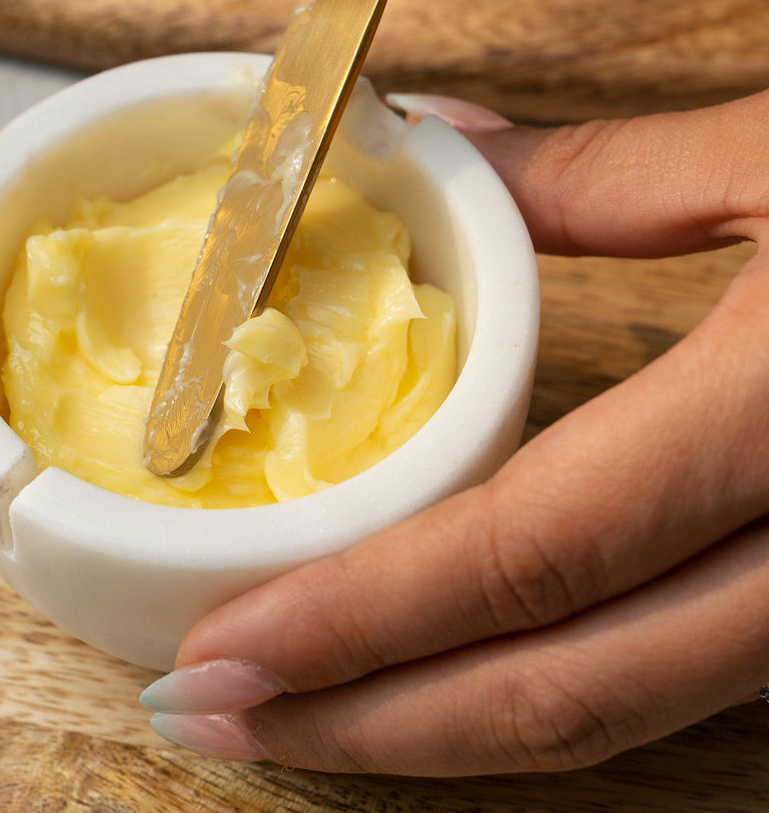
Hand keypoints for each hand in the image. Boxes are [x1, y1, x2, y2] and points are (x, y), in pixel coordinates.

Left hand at [139, 90, 768, 775]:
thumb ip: (607, 176)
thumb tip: (444, 152)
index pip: (521, 559)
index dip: (356, 621)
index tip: (220, 653)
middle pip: (553, 693)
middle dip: (362, 722)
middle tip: (208, 714)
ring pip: (612, 714)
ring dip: (431, 725)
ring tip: (293, 710)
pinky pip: (670, 680)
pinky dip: (533, 691)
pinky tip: (436, 672)